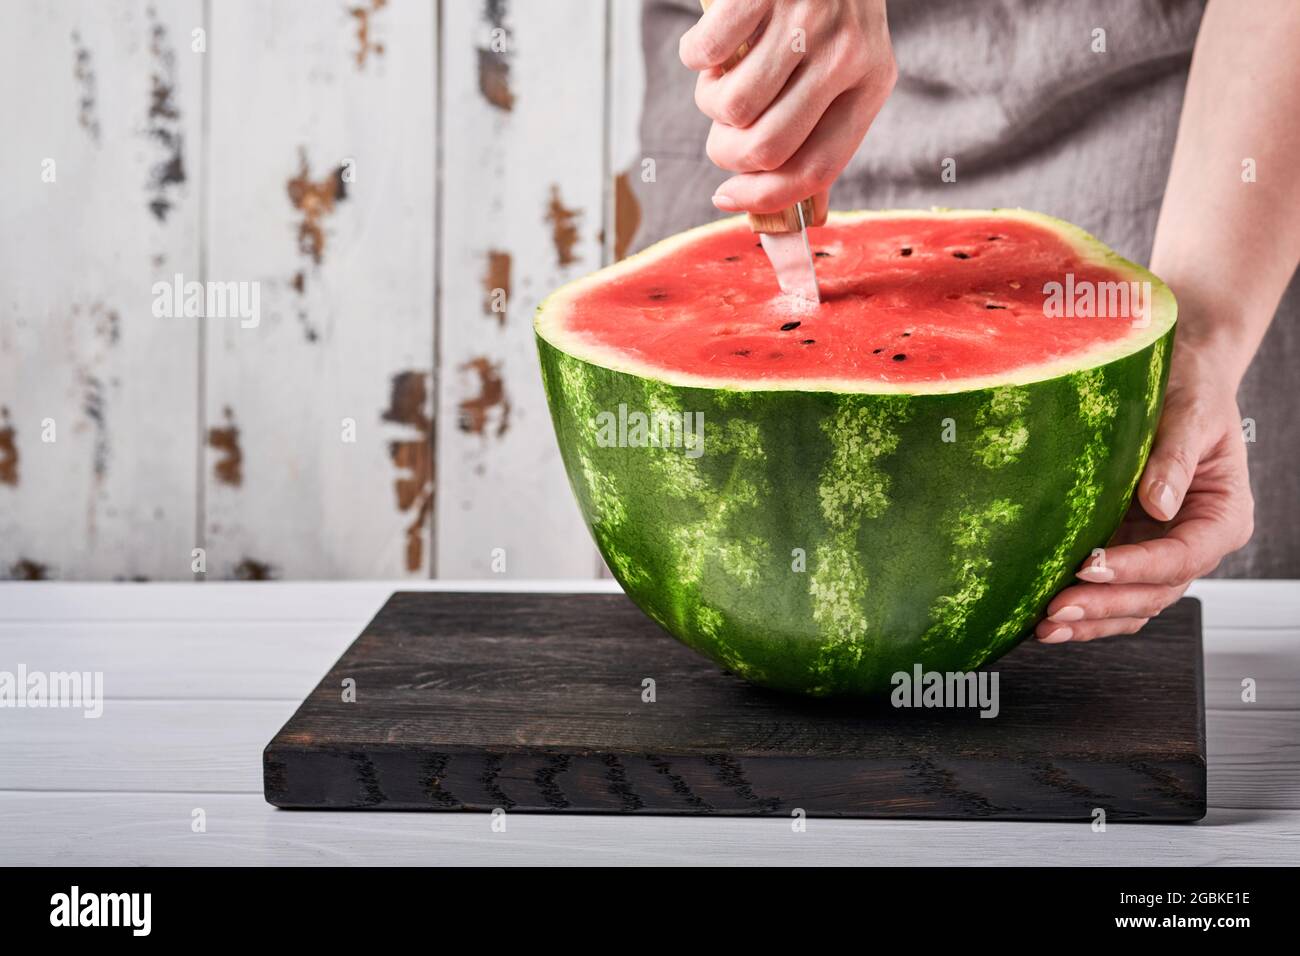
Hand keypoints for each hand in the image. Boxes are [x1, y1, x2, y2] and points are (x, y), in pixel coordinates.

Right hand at [680, 0, 895, 216]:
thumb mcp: (848, 67)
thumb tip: (800, 216)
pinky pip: (704, 56)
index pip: (816, 169)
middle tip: (721, 133)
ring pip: (731, 106)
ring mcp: (802, 21)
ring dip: (710, 104)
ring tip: (721, 80)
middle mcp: (844, 54)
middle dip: (727, 154)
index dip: (764, 197)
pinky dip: (696, 58)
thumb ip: (824, 131)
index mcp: (871, 83)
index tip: (726, 199)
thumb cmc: (827, 10)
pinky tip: (713, 45)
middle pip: (766, 147)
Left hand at [1036, 344, 1254, 642]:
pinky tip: (1049, 618)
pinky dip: (1085, 607)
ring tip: (1046, 628)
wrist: (1179, 382)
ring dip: (1091, 619)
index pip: (1180, 557)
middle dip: (1104, 605)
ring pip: (1131, 603)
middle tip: (1056, 610)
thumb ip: (1175, 458)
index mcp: (1223, 518)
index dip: (1135, 568)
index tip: (1090, 568)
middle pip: (1154, 592)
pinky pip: (1111, 590)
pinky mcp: (1129, 548)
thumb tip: (1159, 505)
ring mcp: (1159, 550)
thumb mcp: (1191, 415)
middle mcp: (1194, 542)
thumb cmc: (1193, 392)